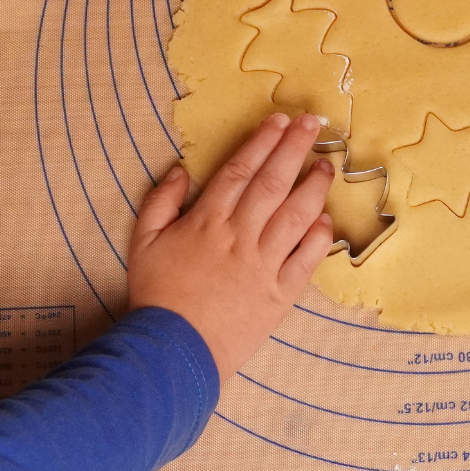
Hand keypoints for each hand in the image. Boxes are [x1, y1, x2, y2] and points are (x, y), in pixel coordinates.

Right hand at [129, 112, 333, 381]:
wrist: (176, 349)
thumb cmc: (157, 295)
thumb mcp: (143, 242)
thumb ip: (160, 202)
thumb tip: (180, 170)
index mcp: (207, 221)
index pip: (240, 171)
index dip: (261, 142)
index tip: (279, 121)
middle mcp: (240, 236)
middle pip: (273, 183)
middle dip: (294, 149)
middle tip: (313, 124)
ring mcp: (263, 265)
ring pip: (295, 216)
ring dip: (314, 187)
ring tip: (326, 165)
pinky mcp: (279, 294)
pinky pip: (305, 260)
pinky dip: (318, 239)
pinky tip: (325, 220)